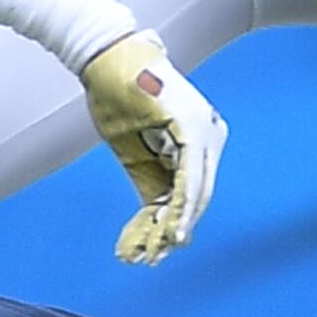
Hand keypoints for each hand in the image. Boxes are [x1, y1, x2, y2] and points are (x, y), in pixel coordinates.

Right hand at [78, 28, 223, 262]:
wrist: (107, 57)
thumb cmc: (118, 96)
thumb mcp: (134, 149)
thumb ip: (151, 181)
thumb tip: (156, 218)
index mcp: (200, 135)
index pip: (192, 188)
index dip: (173, 220)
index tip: (154, 246)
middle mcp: (210, 133)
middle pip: (197, 196)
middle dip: (173, 230)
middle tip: (150, 258)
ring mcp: (205, 131)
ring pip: (195, 194)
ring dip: (172, 226)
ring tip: (151, 253)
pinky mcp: (193, 130)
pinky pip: (188, 181)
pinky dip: (177, 209)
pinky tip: (168, 232)